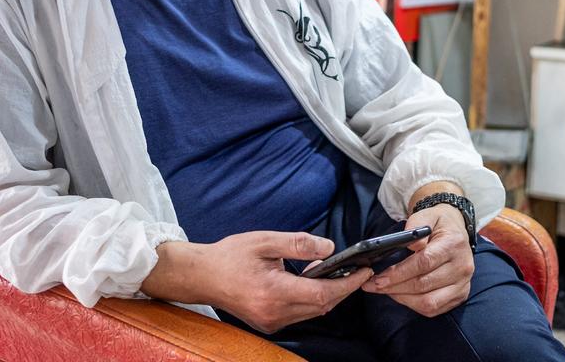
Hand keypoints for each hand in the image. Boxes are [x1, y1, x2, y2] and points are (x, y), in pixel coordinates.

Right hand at [142, 231, 371, 333]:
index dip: (347, 283)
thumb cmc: (230, 255)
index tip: (363, 271)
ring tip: (339, 274)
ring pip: (313, 312)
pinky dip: (313, 300)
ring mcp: (271, 322)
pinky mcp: (268, 324)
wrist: (201, 276)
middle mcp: (275, 313)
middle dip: (344, 289)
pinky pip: (301, 314)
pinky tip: (313, 282)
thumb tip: (329, 248)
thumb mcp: (265, 241)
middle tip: (358, 271)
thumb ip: (298, 244)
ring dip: (329, 295)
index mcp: (274, 292)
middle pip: (322, 306)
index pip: (322, 293)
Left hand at [361, 203, 473, 316]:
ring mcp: (463, 284)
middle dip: (394, 287)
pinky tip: (401, 295)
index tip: (379, 278)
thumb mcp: (427, 215)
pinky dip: (414, 305)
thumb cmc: (438, 224)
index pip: (424, 262)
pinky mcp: (460, 296)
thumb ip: (416, 224)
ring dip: (402, 298)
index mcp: (454, 244)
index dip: (399, 273)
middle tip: (374, 285)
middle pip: (423, 285)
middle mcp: (462, 267)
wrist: (456, 231)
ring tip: (386, 289)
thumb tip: (412, 244)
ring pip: (429, 302)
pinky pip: (434, 309)